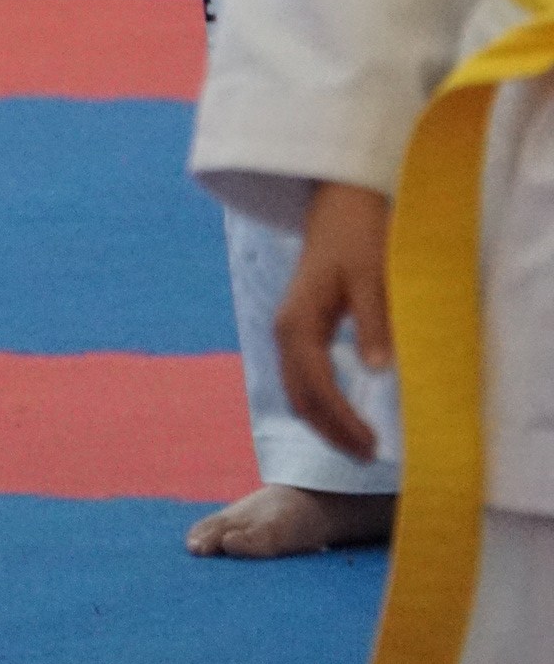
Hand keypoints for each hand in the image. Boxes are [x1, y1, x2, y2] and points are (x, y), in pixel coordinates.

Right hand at [274, 180, 393, 458]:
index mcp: (297, 321)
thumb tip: (379, 371)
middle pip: (301, 397)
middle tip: (370, 456)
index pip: (317, 385)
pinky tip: (346, 415)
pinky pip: (304, 379)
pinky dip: (322, 404)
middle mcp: (285, 331)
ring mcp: (289, 332)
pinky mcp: (299, 331)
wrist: (339, 207)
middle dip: (332, 431)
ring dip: (326, 422)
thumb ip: (373, 322)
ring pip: (299, 392)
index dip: (343, 420)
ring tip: (361, 445)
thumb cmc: (358, 237)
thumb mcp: (372, 276)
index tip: (373, 445)